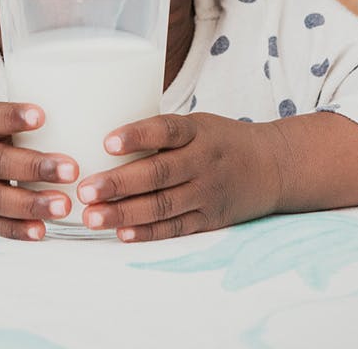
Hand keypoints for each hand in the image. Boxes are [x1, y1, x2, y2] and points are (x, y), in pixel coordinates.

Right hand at [0, 102, 78, 240]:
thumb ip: (14, 120)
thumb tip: (73, 114)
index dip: (16, 117)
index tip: (41, 115)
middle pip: (1, 162)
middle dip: (37, 167)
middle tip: (72, 169)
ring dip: (33, 204)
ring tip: (64, 205)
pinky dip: (17, 230)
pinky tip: (41, 231)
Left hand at [75, 112, 282, 241]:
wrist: (272, 166)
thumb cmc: (220, 141)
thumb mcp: (197, 125)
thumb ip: (159, 133)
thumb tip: (100, 136)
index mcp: (197, 132)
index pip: (165, 130)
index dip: (136, 136)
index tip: (106, 143)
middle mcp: (203, 161)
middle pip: (158, 173)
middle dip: (118, 183)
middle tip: (85, 190)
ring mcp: (208, 192)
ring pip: (162, 205)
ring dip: (124, 213)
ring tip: (92, 216)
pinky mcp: (210, 219)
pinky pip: (176, 228)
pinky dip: (148, 232)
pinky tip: (122, 233)